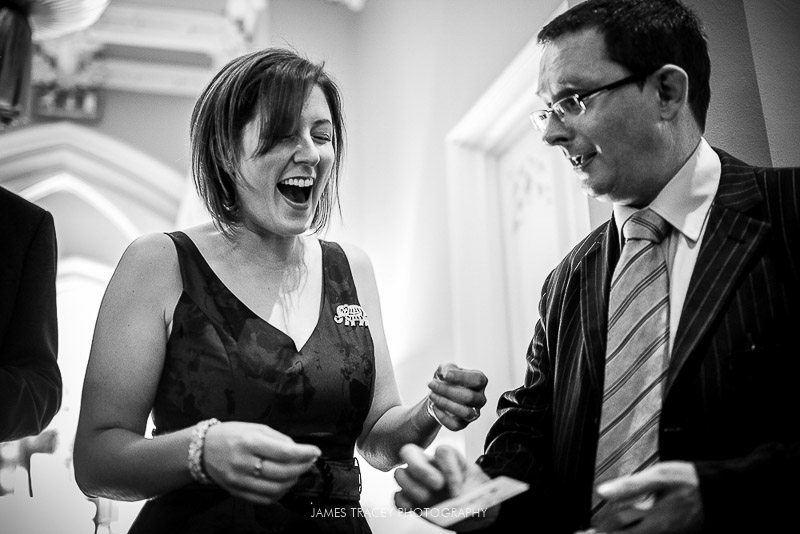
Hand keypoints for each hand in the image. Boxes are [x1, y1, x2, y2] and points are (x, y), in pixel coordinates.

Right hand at [202, 421, 320, 504]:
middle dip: (303, 467)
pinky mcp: (237, 492)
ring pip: (276, 488)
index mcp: (250, 442)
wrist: (202, 450)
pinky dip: (280, 493)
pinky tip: (284, 483)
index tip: (316, 451)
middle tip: (310, 461)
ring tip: (297, 471)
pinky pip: (265, 498)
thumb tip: (298, 450)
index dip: (305, 453)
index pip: (285, 452)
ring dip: (293, 481)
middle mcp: (244, 463)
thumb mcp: (255, 427)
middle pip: (283, 472)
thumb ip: (278, 438)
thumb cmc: (230, 435)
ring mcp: (240, 480)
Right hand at [394, 444, 497, 530]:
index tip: (459, 490)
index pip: (443, 452)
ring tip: (427, 499)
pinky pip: (398, 497)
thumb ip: (475, 494)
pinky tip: (415, 507)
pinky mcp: (413, 501)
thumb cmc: (479, 496)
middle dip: (420, 468)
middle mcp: (430, 466)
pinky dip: (403, 503)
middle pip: (410, 452)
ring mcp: (418, 482)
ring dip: (411, 487)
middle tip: (437, 485)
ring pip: (400, 473)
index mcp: (450, 459)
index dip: (450, 470)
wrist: (477, 513)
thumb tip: (462, 499)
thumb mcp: (485, 491)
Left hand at [427, 363, 487, 430]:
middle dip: (447, 390)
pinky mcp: (463, 424)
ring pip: (466, 412)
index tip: (445, 375)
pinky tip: (434, 406)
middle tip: (431, 384)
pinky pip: (455, 425)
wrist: (438, 394)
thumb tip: (445, 374)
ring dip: (445, 403)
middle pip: (469, 397)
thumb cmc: (446, 380)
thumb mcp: (446, 369)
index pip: (477, 380)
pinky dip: (442, 417)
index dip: (461, 377)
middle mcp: (480, 398)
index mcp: (480, 382)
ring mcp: (474, 413)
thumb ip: (447, 368)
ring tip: (432, 395)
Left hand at [584, 461, 703, 533]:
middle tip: (586, 533)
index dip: (598, 533)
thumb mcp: (660, 477)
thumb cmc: (693, 482)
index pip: (617, 530)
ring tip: (601, 531)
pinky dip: (631, 531)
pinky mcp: (671, 531)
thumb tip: (602, 491)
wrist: (723, 492)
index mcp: (654, 521)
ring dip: (618, 533)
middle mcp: (659, 532)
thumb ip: (631, 486)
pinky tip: (625, 528)